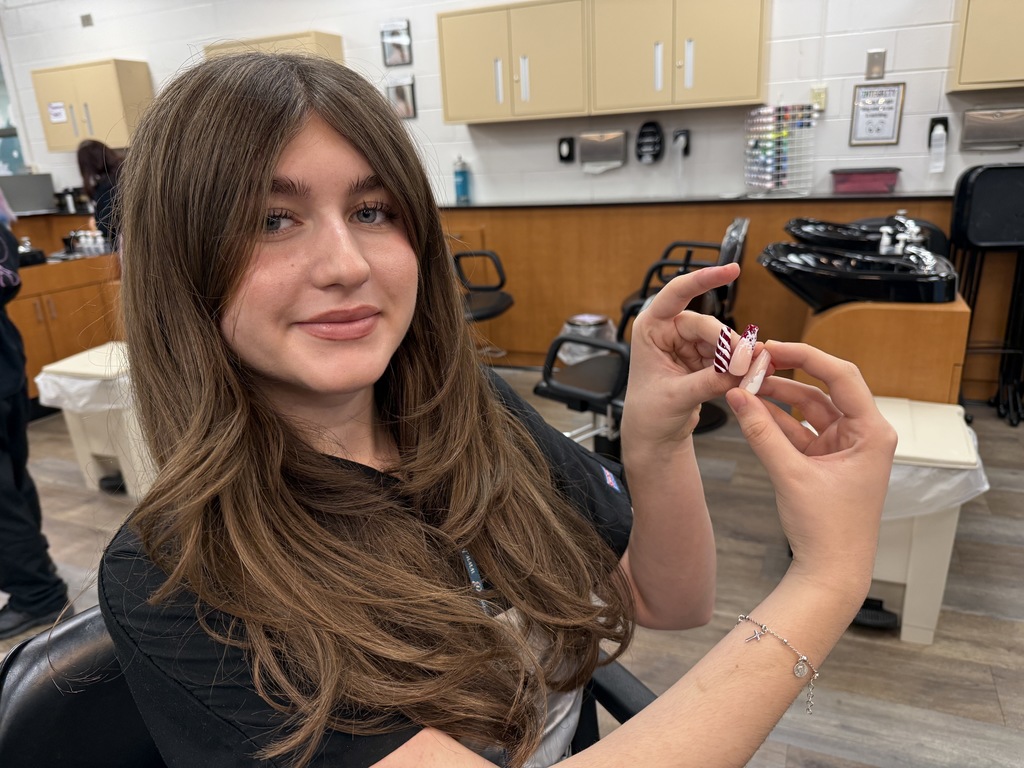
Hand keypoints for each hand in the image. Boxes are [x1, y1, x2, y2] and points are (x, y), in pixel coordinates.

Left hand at [622, 263, 745, 445]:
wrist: (654, 437)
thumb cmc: (648, 414)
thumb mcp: (675, 397)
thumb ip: (709, 381)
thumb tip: (742, 369)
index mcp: (650, 329)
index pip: (676, 293)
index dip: (703, 279)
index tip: (731, 270)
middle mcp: (669, 332)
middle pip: (708, 325)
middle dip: (729, 344)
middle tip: (748, 362)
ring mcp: (687, 345)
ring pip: (722, 341)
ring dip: (737, 357)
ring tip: (752, 372)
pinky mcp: (703, 360)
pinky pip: (727, 357)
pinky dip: (739, 367)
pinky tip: (750, 376)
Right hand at [725, 341, 896, 596]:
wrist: (831, 573)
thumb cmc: (828, 530)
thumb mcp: (791, 474)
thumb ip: (761, 431)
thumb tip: (737, 396)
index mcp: (873, 433)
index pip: (841, 377)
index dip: (805, 356)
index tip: (772, 347)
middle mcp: (863, 435)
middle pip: (822, 389)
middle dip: (786, 374)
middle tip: (752, 362)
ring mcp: (843, 448)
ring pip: (807, 409)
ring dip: (776, 398)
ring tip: (744, 386)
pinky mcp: (825, 462)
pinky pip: (799, 431)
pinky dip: (775, 422)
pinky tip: (750, 411)